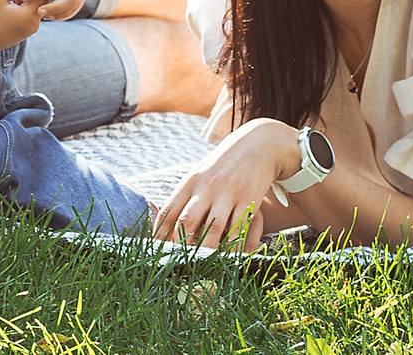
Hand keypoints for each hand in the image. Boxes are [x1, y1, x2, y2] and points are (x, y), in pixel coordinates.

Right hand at [0, 0, 42, 47]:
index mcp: (30, 15)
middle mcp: (34, 25)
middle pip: (41, 3)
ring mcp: (29, 31)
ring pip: (34, 10)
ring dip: (25, 3)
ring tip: (11, 3)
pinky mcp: (24, 34)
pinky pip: (28, 18)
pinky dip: (21, 11)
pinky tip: (9, 12)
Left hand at [153, 119, 301, 252]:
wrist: (257, 145)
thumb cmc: (222, 167)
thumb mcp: (199, 175)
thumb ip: (183, 198)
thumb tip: (165, 227)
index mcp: (190, 182)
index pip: (169, 211)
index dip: (160, 235)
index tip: (156, 253)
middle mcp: (206, 188)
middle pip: (187, 222)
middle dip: (182, 246)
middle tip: (179, 264)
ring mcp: (228, 194)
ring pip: (213, 230)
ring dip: (208, 251)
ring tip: (203, 267)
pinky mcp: (248, 200)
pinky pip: (238, 229)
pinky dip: (233, 247)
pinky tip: (229, 258)